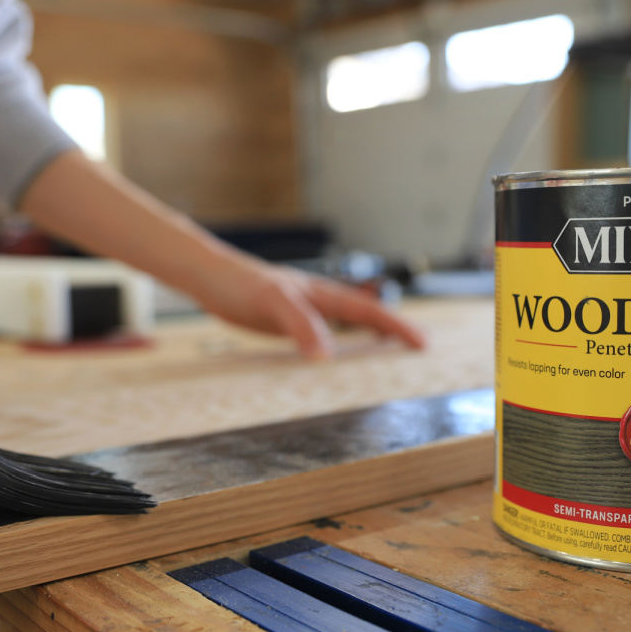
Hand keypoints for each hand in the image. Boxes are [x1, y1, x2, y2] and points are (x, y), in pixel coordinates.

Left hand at [193, 256, 426, 359]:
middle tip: (419, 346)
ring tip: (388, 349)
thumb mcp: (273, 304)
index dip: (396, 327)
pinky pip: (323, 329)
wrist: (208, 275)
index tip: (422, 343)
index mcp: (321, 294)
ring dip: (369, 333)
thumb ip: (301, 326)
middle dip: (392, 329)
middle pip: (365, 313)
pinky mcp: (285, 317)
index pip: (368, 311)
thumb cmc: (239, 283)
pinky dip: (338, 339)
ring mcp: (302, 307)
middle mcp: (317, 299)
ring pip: (346, 320)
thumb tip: (327, 356)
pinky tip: (333, 351)